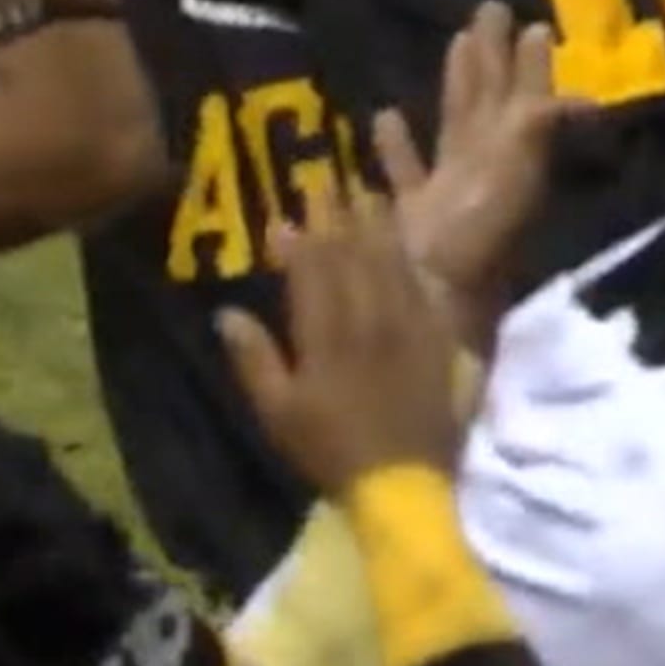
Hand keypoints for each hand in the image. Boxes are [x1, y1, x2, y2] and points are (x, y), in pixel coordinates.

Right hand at [217, 186, 464, 495]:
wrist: (402, 486)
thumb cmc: (331, 451)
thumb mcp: (279, 413)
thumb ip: (254, 359)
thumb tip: (226, 313)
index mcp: (328, 335)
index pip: (314, 269)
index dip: (302, 236)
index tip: (290, 208)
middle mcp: (370, 320)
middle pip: (356, 254)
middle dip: (341, 214)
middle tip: (331, 179)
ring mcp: (409, 329)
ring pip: (393, 263)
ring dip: (379, 226)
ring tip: (369, 193)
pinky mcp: (438, 343)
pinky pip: (426, 290)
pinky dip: (414, 263)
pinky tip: (409, 248)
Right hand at [371, 2, 587, 343]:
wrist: (438, 303)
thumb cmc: (474, 237)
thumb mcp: (514, 171)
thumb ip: (536, 129)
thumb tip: (584, 99)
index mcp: (510, 154)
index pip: (522, 96)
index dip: (529, 63)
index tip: (533, 23)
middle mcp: (485, 167)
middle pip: (492, 101)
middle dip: (493, 57)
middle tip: (493, 8)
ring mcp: (450, 190)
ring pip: (454, 124)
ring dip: (455, 86)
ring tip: (455, 42)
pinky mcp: (413, 213)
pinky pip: (406, 171)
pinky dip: (396, 145)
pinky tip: (383, 115)